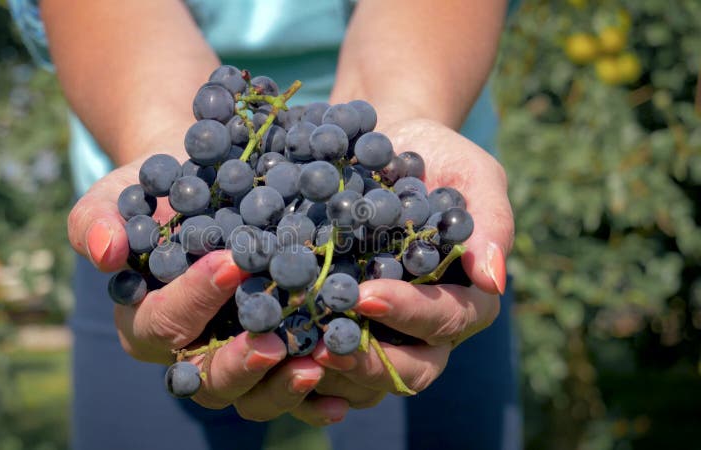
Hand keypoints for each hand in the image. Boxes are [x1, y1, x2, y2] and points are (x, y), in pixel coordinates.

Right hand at [67, 157, 329, 419]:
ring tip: (316, 364)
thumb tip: (104, 251)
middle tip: (273, 341)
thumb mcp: (118, 197)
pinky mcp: (271, 363)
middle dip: (240, 362)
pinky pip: (289, 393)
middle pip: (206, 378)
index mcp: (145, 324)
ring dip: (281, 386)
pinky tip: (340, 396)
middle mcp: (187, 354)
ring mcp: (232, 362)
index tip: (231, 262)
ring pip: (249, 397)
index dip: (195, 297)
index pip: (165, 322)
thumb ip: (97, 220)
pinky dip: (314, 400)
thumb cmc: (156, 195)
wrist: (204, 193)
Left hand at [311, 118, 512, 396]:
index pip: (445, 320)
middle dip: (367, 361)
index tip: (366, 296)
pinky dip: (304, 366)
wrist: (386, 146)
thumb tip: (495, 280)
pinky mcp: (345, 331)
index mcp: (466, 299)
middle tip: (324, 346)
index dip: (408, 314)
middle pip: (411, 370)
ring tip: (291, 355)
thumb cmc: (439, 159)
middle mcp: (428, 329)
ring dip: (332, 375)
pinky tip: (274, 353)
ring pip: (368, 380)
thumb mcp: (473, 175)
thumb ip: (490, 222)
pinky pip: (331, 366)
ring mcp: (385, 336)